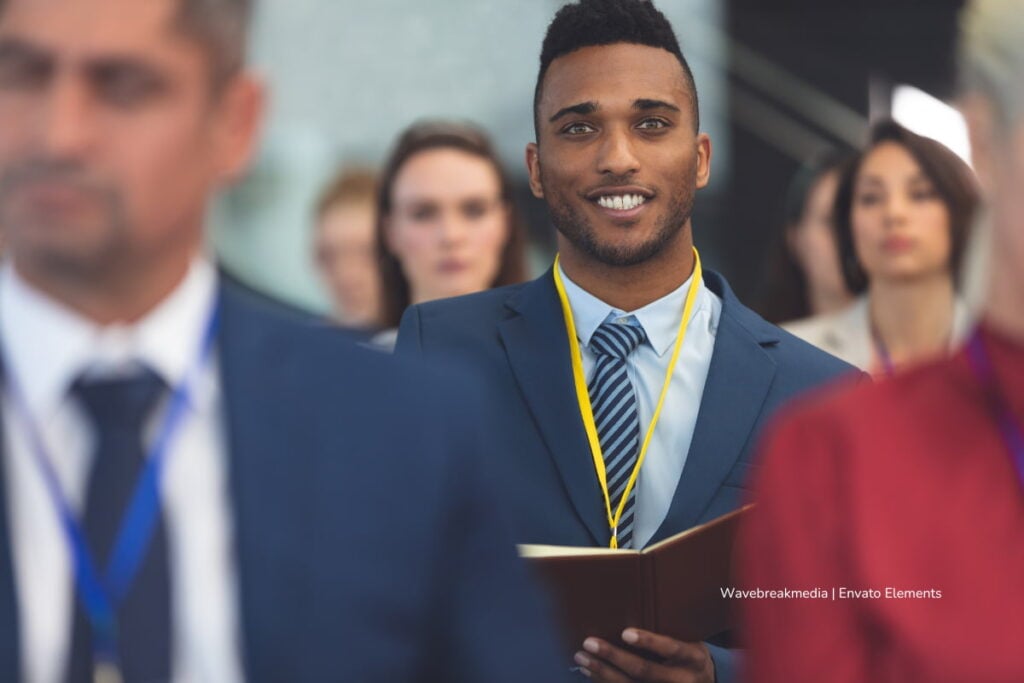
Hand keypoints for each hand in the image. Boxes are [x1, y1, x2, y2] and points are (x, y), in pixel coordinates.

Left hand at [572, 628, 714, 681]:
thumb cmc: (689, 654)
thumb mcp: (690, 639)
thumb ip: (669, 628)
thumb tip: (630, 603)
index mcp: (693, 657)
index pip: (671, 649)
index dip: (649, 642)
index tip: (625, 633)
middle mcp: (682, 680)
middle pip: (645, 671)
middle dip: (614, 657)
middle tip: (590, 643)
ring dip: (602, 672)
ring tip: (582, 657)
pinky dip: (603, 682)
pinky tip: (590, 671)